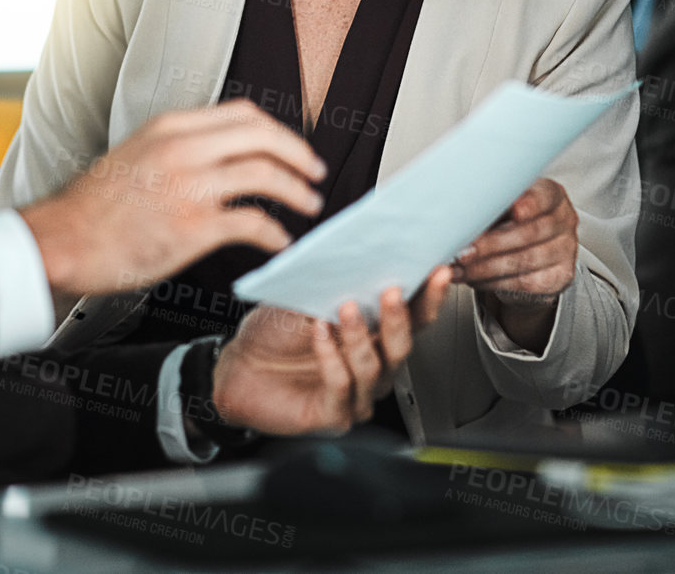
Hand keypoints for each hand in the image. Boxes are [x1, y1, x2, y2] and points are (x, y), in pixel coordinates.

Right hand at [19, 100, 325, 297]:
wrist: (60, 240)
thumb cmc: (93, 207)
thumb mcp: (135, 153)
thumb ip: (176, 147)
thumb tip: (218, 155)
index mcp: (170, 127)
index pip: (242, 114)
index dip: (276, 130)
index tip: (290, 147)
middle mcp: (182, 149)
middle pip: (263, 135)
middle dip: (298, 153)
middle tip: (314, 172)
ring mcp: (188, 186)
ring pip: (264, 174)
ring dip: (296, 190)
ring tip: (308, 204)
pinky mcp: (191, 227)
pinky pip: (252, 222)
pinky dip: (275, 231)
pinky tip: (280, 239)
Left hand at [209, 268, 451, 436]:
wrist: (237, 368)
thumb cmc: (275, 336)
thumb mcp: (307, 299)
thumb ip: (336, 286)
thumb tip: (358, 259)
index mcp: (375, 337)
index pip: (414, 319)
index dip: (429, 297)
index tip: (437, 272)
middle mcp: (374, 368)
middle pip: (402, 347)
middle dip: (399, 318)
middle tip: (392, 291)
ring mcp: (357, 396)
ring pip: (374, 367)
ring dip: (360, 336)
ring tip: (346, 308)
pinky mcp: (334, 416)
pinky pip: (342, 385)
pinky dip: (331, 357)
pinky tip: (319, 333)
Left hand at [451, 177, 577, 351]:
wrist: (525, 254)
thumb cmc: (507, 220)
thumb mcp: (500, 205)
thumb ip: (487, 203)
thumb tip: (454, 209)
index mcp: (552, 195)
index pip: (544, 196)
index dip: (530, 203)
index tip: (513, 209)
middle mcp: (565, 221)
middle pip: (530, 232)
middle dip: (492, 243)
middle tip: (462, 250)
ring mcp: (566, 250)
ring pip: (524, 261)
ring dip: (486, 267)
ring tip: (459, 268)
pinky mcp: (559, 277)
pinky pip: (524, 283)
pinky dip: (493, 282)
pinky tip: (472, 279)